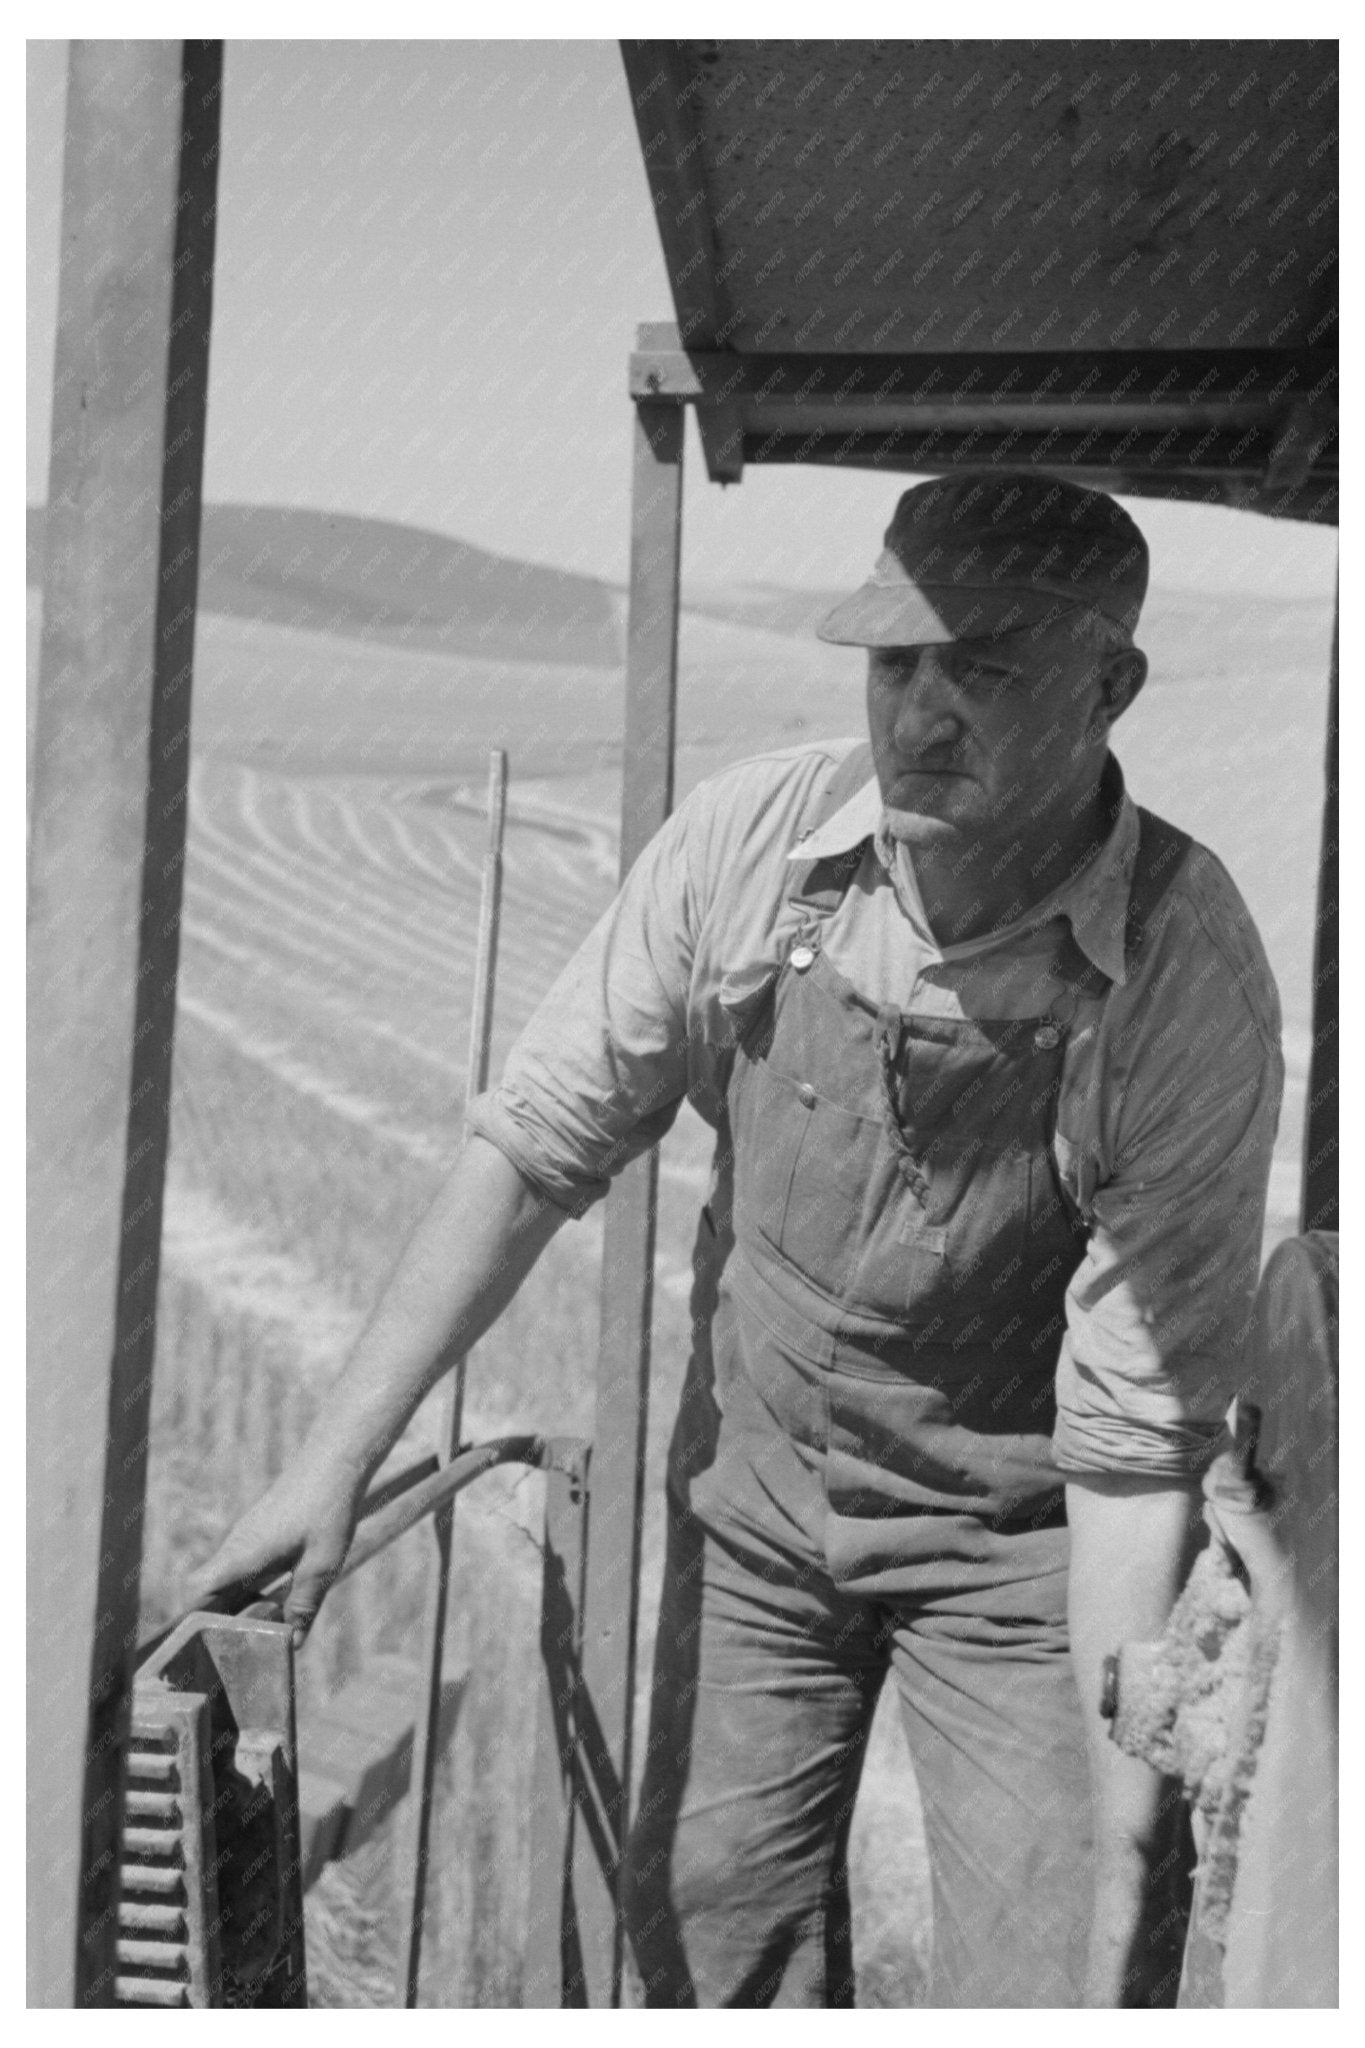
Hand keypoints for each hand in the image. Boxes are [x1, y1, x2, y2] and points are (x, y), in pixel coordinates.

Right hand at [187, 1452, 364, 1643]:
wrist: (335, 1460)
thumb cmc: (327, 1509)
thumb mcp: (322, 1565)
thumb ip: (304, 1606)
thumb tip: (291, 1645)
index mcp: (242, 1555)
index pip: (197, 1592)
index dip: (193, 1620)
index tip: (202, 1646)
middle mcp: (237, 1546)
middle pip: (210, 1592)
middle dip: (220, 1622)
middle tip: (237, 1652)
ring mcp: (247, 1538)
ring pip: (229, 1581)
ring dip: (240, 1606)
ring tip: (261, 1631)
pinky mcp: (261, 1533)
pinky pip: (245, 1569)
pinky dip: (253, 1590)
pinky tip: (279, 1603)